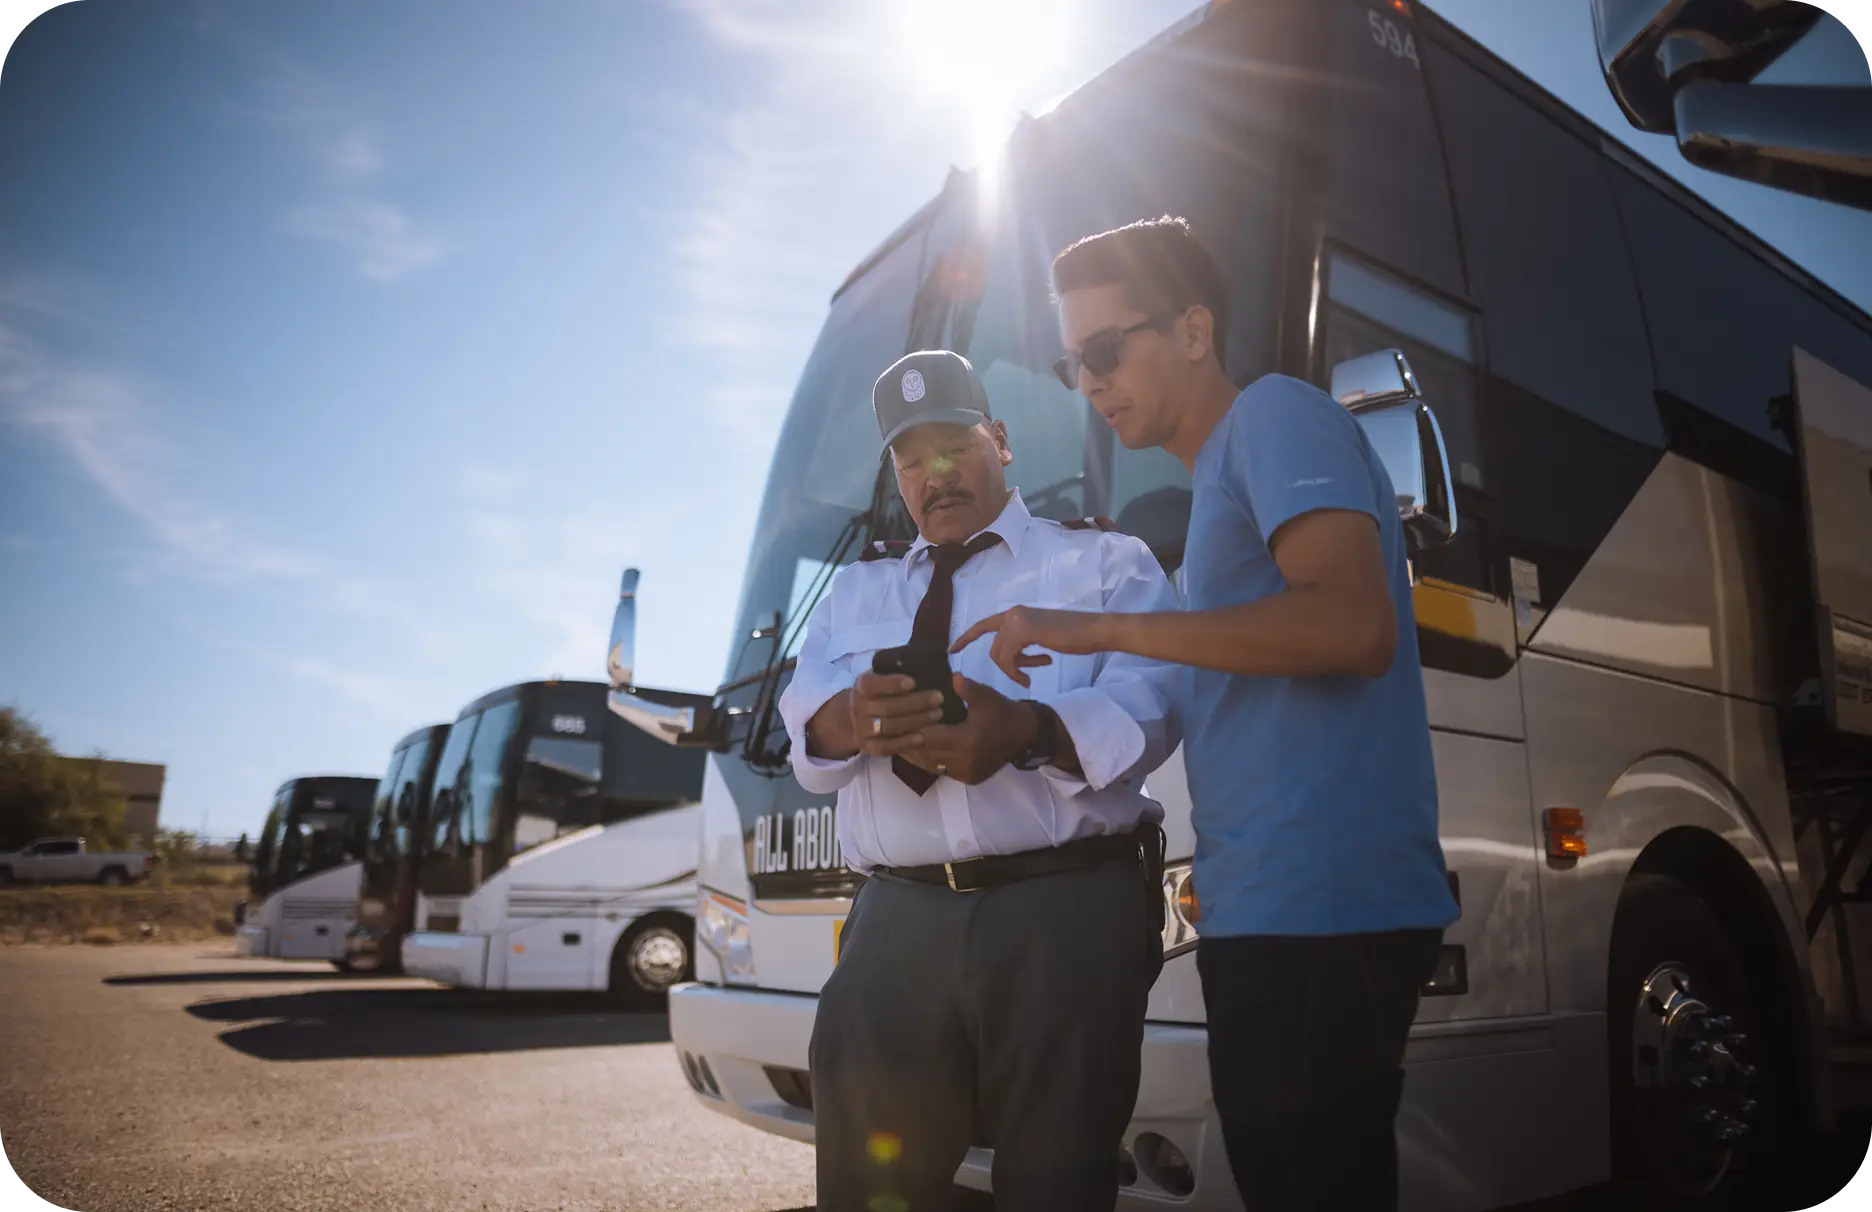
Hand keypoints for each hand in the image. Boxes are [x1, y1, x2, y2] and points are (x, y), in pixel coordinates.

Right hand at [805, 673, 945, 760]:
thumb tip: (924, 661)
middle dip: (915, 703)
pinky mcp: (867, 747)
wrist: (855, 718)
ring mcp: (861, 728)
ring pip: (889, 726)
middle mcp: (858, 707)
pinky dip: (903, 743)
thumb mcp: (880, 676)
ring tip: (938, 714)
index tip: (913, 682)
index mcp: (861, 686)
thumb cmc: (879, 692)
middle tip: (939, 698)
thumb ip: (895, 670)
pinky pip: (885, 747)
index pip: (872, 685)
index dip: (891, 684)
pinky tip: (922, 737)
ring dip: (915, 721)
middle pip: (887, 707)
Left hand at [899, 675, 1038, 784]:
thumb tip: (951, 677)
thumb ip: (966, 688)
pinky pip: (942, 771)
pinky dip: (929, 761)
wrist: (1025, 734)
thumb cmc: (1002, 711)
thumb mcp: (986, 696)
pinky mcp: (969, 779)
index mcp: (967, 740)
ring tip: (896, 742)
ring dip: (914, 755)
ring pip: (931, 765)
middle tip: (887, 733)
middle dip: (906, 743)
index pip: (928, 737)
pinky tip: (917, 752)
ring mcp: (967, 772)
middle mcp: (965, 760)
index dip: (909, 729)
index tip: (893, 720)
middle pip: (926, 753)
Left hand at [949, 606, 1113, 687]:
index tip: (951, 649)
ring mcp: (1017, 620)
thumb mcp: (1041, 637)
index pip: (983, 625)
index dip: (966, 637)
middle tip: (1025, 677)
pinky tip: (1040, 668)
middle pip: (994, 648)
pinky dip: (1019, 670)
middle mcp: (1013, 613)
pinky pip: (1009, 658)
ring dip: (1015, 670)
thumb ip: (1022, 641)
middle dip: (1007, 667)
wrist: (1093, 631)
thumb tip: (1010, 656)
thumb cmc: (1073, 636)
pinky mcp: (1024, 631)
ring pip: (1000, 655)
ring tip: (1032, 674)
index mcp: (1016, 613)